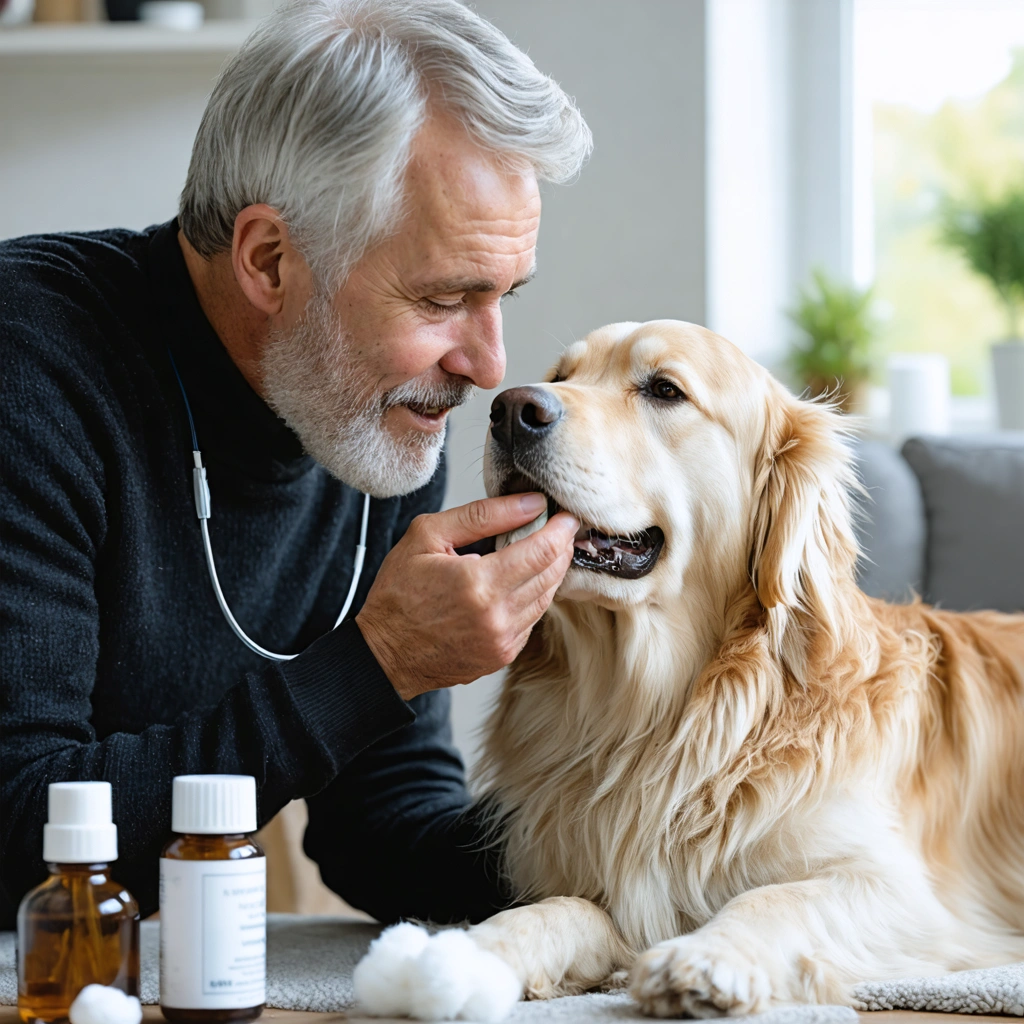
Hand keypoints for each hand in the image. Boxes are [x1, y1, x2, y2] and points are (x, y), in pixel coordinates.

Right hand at [356, 493, 578, 699]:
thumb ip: (482, 516)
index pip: (543, 550)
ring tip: (541, 550)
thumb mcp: (428, 536)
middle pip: (552, 574)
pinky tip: (521, 580)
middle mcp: (498, 617)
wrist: (384, 654)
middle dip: (561, 547)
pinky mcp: (503, 655)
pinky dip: (534, 596)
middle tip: (558, 527)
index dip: (561, 528)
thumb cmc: (398, 593)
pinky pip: (533, 619)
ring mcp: (503, 641)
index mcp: (479, 584)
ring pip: (547, 597)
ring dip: (550, 571)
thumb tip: (530, 503)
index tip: (566, 515)